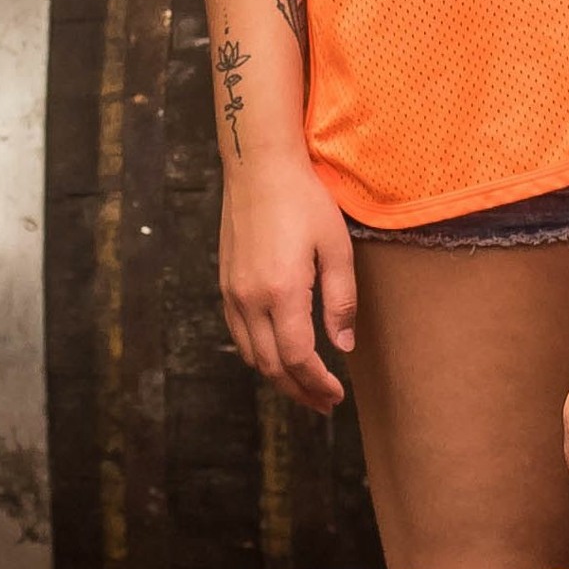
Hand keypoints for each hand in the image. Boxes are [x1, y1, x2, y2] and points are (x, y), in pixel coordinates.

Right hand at [218, 151, 356, 416]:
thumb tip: (343, 346)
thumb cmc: (303, 200)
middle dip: (299, 391)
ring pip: (251, 354)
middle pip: (271, 366)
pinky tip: (278, 352)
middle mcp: (250, 299)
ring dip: (278, 377)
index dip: (317, 384)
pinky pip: (239, 334)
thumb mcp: (336, 247)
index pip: (298, 358)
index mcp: (282, 292)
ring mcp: (233, 292)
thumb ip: (341, 300)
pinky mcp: (225, 282)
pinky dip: (258, 354)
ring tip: (304, 385)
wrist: (258, 165)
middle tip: (324, 403)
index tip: (336, 396)